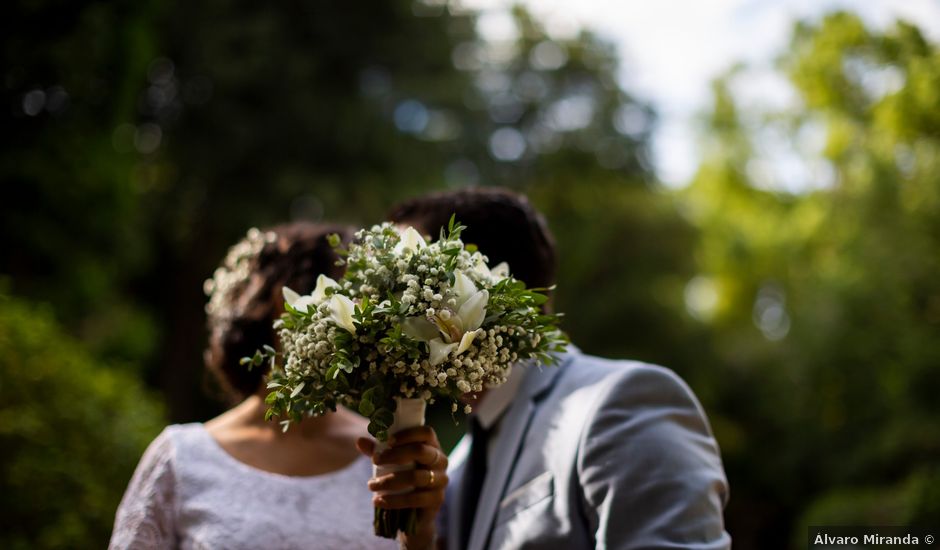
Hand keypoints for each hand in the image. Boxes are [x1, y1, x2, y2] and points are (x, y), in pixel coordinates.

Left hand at [357, 426, 447, 549]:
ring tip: (371, 485)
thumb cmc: (403, 477)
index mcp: (431, 446)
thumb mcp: (390, 462)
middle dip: (395, 455)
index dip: (407, 434)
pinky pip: (416, 498)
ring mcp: (441, 480)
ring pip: (416, 477)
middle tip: (375, 460)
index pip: (426, 432)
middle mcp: (440, 460)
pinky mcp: (437, 499)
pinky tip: (379, 501)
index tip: (387, 441)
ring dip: (389, 481)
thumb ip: (378, 451)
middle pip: (421, 451)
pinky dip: (395, 500)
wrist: (414, 511)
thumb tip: (360, 441)